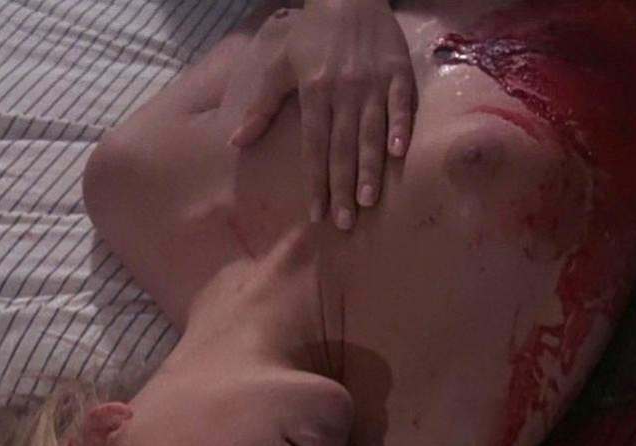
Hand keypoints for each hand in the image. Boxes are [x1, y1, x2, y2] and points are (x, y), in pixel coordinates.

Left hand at [229, 0, 415, 230]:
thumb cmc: (311, 34)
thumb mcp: (279, 64)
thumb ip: (260, 105)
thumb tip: (235, 142)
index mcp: (314, 92)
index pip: (313, 147)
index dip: (315, 182)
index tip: (317, 214)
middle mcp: (344, 91)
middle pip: (342, 148)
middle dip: (343, 187)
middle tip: (345, 221)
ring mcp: (373, 83)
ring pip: (371, 132)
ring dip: (370, 168)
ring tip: (369, 200)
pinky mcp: (398, 73)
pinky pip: (401, 105)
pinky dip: (400, 127)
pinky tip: (399, 153)